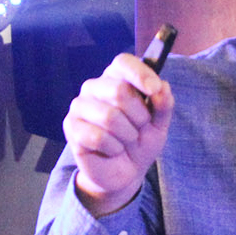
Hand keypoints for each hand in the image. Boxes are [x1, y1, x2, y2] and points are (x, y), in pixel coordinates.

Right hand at [65, 53, 173, 215]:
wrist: (125, 171)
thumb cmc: (140, 140)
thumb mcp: (159, 124)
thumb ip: (163, 104)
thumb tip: (162, 87)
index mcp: (116, 78)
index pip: (123, 62)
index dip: (140, 74)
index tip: (154, 90)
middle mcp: (94, 87)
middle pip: (119, 90)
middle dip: (139, 116)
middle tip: (140, 127)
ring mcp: (79, 106)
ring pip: (109, 117)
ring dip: (127, 135)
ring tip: (126, 140)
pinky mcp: (71, 127)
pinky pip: (97, 137)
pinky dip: (113, 148)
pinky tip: (113, 150)